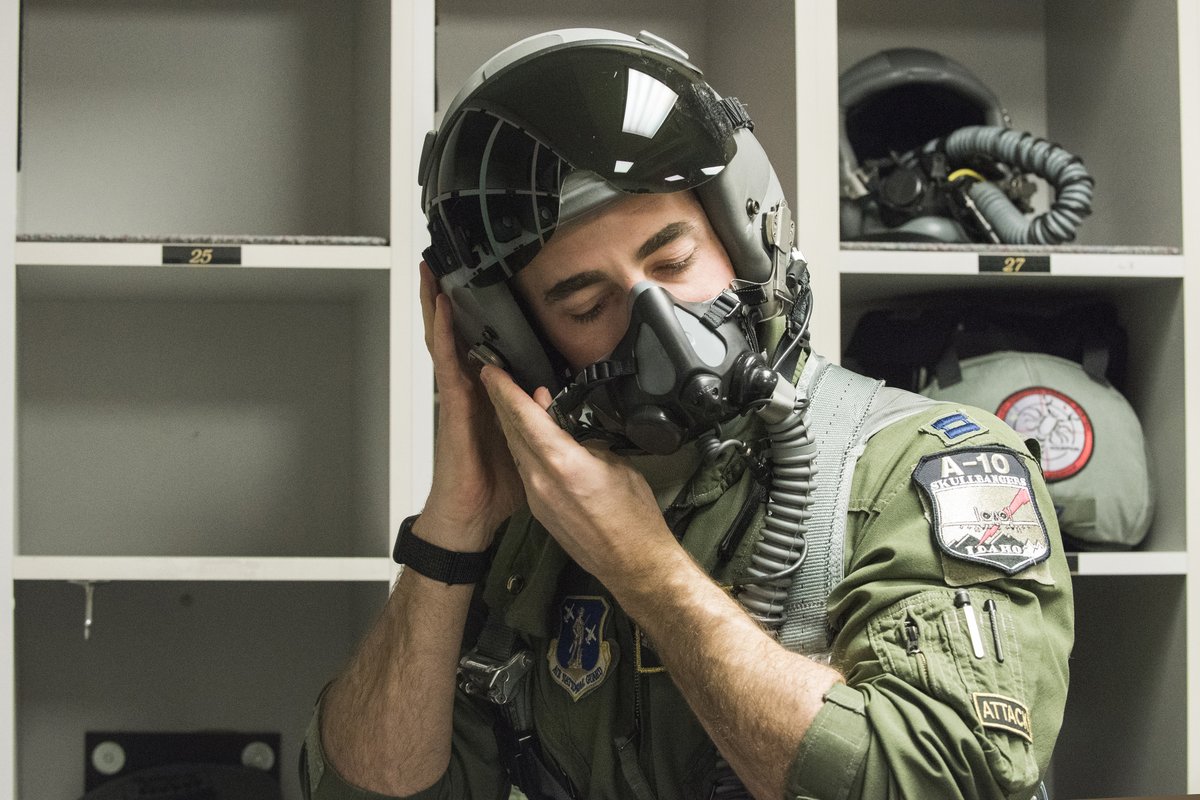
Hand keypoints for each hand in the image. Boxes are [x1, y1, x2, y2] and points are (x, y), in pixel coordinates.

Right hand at [418, 263, 524, 548]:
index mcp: (487, 395)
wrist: (471, 514)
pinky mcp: (452, 406)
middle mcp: (468, 390)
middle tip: (447, 261)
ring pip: (444, 339)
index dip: (479, 316)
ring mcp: (456, 396)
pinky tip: (442, 308)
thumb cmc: (494, 485)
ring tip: (434, 270)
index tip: (484, 284)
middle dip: (451, 298)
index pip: (482, 345)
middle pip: (458, 334)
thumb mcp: (533, 444)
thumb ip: (546, 419)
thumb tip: (567, 402)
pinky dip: (443, 333)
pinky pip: (446, 362)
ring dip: (437, 304)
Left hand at [479, 364, 678, 587]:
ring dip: (512, 425)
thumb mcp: (615, 465)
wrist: (632, 565)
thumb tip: (571, 432)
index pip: (525, 417)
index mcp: (563, 463)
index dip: (505, 390)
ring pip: (516, 450)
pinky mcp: (539, 510)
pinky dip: (523, 448)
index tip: (491, 370)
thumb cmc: (634, 517)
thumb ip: (585, 443)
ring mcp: (537, 497)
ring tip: (511, 401)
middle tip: (494, 377)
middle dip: (502, 402)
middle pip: (513, 431)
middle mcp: (542, 480)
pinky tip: (529, 439)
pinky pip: (525, 470)